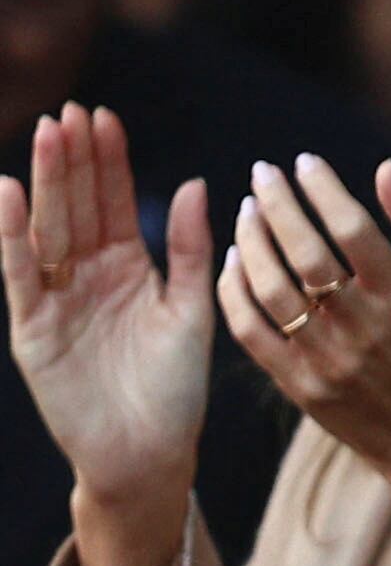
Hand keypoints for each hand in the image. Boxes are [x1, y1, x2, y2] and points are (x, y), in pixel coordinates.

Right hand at [2, 107, 214, 565]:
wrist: (150, 453)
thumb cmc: (177, 387)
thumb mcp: (192, 309)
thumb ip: (192, 250)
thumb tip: (197, 183)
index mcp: (128, 269)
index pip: (114, 202)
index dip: (108, 162)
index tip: (104, 117)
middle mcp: (87, 277)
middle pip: (77, 207)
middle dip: (74, 161)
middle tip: (70, 112)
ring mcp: (56, 300)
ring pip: (49, 230)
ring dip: (46, 184)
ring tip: (48, 136)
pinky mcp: (33, 330)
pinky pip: (21, 275)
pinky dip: (13, 235)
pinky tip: (8, 192)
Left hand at [218, 155, 390, 548]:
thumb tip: (384, 167)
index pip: (353, 229)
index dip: (324, 190)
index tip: (304, 162)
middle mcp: (363, 326)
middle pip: (306, 254)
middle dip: (278, 204)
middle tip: (263, 173)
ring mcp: (327, 358)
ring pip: (271, 289)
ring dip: (250, 242)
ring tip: (246, 211)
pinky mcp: (298, 384)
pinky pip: (251, 330)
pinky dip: (234, 290)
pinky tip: (233, 260)